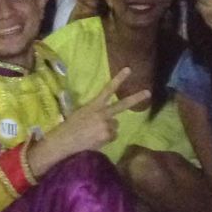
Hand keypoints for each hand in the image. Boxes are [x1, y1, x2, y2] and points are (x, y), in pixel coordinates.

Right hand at [30, 68, 151, 172]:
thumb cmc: (69, 127)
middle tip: (148, 92)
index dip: (119, 79)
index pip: (108, 89)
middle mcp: (102, 113)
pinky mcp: (107, 136)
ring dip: (109, 129)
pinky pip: (113, 136)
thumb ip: (95, 112)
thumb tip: (108, 117)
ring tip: (94, 133)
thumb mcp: (80, 113)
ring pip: (115, 126)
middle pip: (123, 104)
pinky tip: (96, 140)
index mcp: (94, 105)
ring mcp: (106, 125)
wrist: (63, 141)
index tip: (128, 69)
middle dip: (137, 98)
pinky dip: (107, 138)